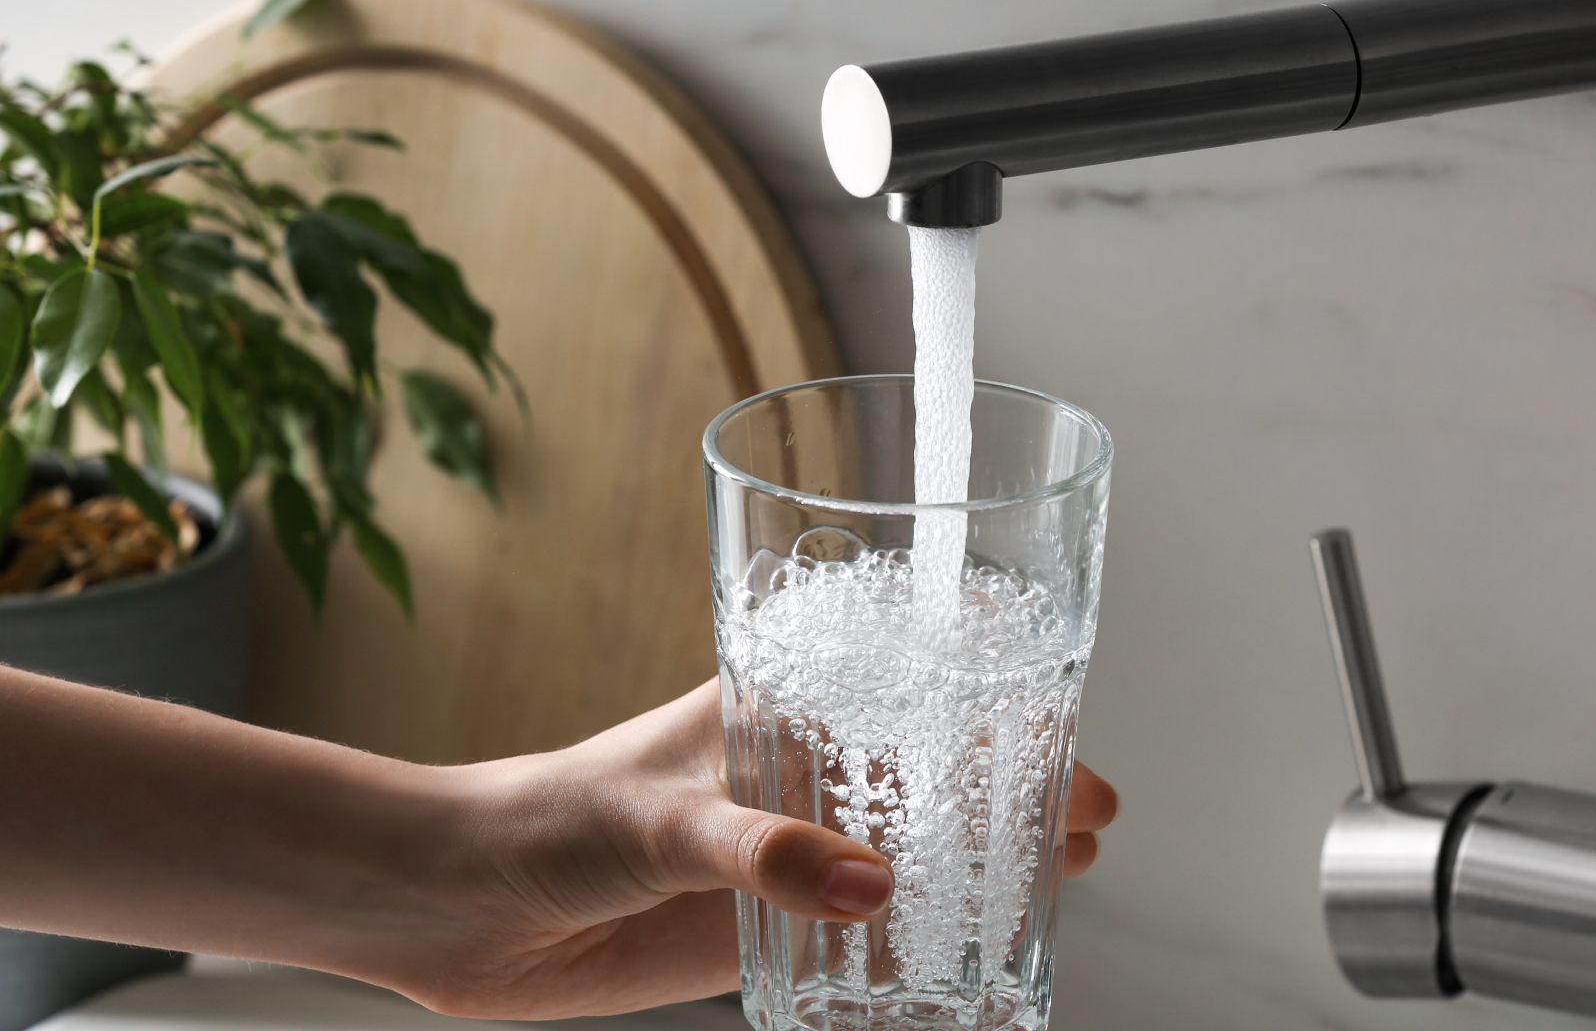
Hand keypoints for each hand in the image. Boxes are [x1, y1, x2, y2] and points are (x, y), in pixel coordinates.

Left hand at [399, 679, 1119, 1018]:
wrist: (465, 902)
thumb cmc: (548, 814)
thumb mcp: (661, 818)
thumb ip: (763, 850)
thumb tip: (872, 890)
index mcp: (777, 708)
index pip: (907, 686)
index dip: (994, 699)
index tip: (1063, 727)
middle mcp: (796, 775)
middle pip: (933, 768)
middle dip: (1016, 786)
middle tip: (1089, 818)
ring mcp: (788, 853)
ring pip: (912, 846)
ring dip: (984, 859)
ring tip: (1059, 876)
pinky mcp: (766, 926)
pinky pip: (863, 931)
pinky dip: (921, 936)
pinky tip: (968, 950)